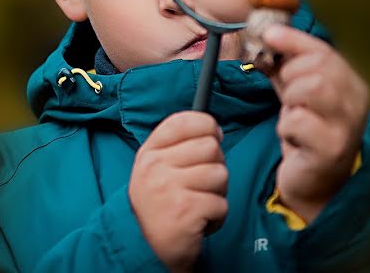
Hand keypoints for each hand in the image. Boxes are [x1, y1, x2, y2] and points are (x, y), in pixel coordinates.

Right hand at [129, 111, 228, 271]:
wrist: (147, 248)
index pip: (184, 121)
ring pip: (220, 174)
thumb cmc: (160, 203)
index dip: (207, 126)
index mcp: (149, 152)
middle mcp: (155, 167)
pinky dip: (217, 216)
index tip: (213, 138)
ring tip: (199, 203)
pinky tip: (199, 220)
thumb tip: (215, 131)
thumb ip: (179, 145)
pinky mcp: (185, 211)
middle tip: (200, 185)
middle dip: (214, 167)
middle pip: (210, 147)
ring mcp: (168, 188)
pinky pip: (221, 203)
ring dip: (217, 194)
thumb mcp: (157, 168)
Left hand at [262, 24, 369, 224]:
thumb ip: (287, 65)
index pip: (324, 50)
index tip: (268, 34)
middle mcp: (357, 102)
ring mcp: (347, 126)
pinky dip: (286, 128)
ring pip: (312, 88)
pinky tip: (293, 139)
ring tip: (292, 116)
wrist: (314, 184)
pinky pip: (298, 121)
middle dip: (291, 77)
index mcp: (353, 85)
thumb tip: (269, 34)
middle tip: (288, 96)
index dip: (294, 40)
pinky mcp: (332, 148)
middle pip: (318, 67)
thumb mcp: (297, 93)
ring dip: (291, 101)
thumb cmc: (306, 134)